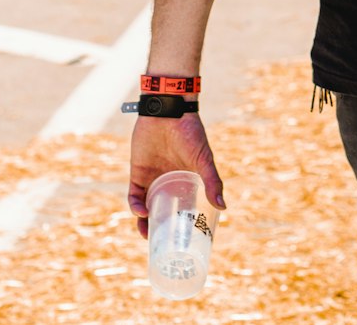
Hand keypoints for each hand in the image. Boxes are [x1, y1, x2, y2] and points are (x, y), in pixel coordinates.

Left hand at [127, 114, 224, 239]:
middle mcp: (168, 181)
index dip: (181, 225)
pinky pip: (133, 195)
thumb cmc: (190, 132)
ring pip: (146, 207)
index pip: (183, 208)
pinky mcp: (137, 172)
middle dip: (159, 229)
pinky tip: (140, 212)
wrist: (166, 110)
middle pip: (162, 211)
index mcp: (186, 180)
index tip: (183, 242)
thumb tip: (223, 208)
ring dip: (144, 223)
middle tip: (160, 246)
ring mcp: (151, 178)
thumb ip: (212, 182)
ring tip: (147, 235)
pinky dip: (135, 206)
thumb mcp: (203, 158)